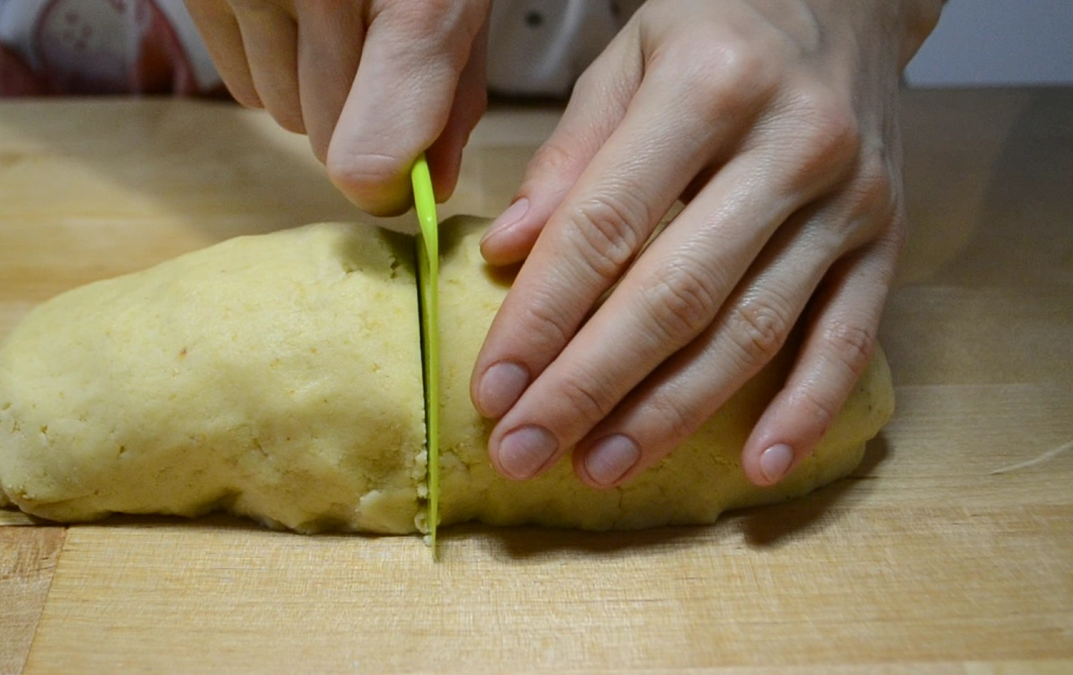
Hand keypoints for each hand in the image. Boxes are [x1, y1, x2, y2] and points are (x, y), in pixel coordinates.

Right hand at [184, 0, 490, 214]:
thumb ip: (453, 96)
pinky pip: (243, 91)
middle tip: (377, 63)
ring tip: (335, 26)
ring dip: (313, 96)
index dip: (387, 183)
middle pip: (328, 144)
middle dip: (359, 122)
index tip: (394, 184)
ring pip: (284, 118)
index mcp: (415, 1)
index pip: (371, 151)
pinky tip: (296, 19)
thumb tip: (427, 188)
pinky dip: (272, 71)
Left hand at [471, 0, 941, 488]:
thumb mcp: (627, 59)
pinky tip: (758, 467)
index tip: (492, 390)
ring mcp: (848, 199)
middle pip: (673, 296)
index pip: (603, 227)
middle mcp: (788, 146)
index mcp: (705, 87)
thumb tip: (506, 252)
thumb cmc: (719, 29)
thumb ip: (568, 157)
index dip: (540, 318)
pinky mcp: (888, 238)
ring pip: (752, 330)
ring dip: (672, 413)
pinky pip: (851, 338)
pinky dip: (806, 410)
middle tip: (525, 453)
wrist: (851, 0)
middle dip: (588, 387)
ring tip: (602, 467)